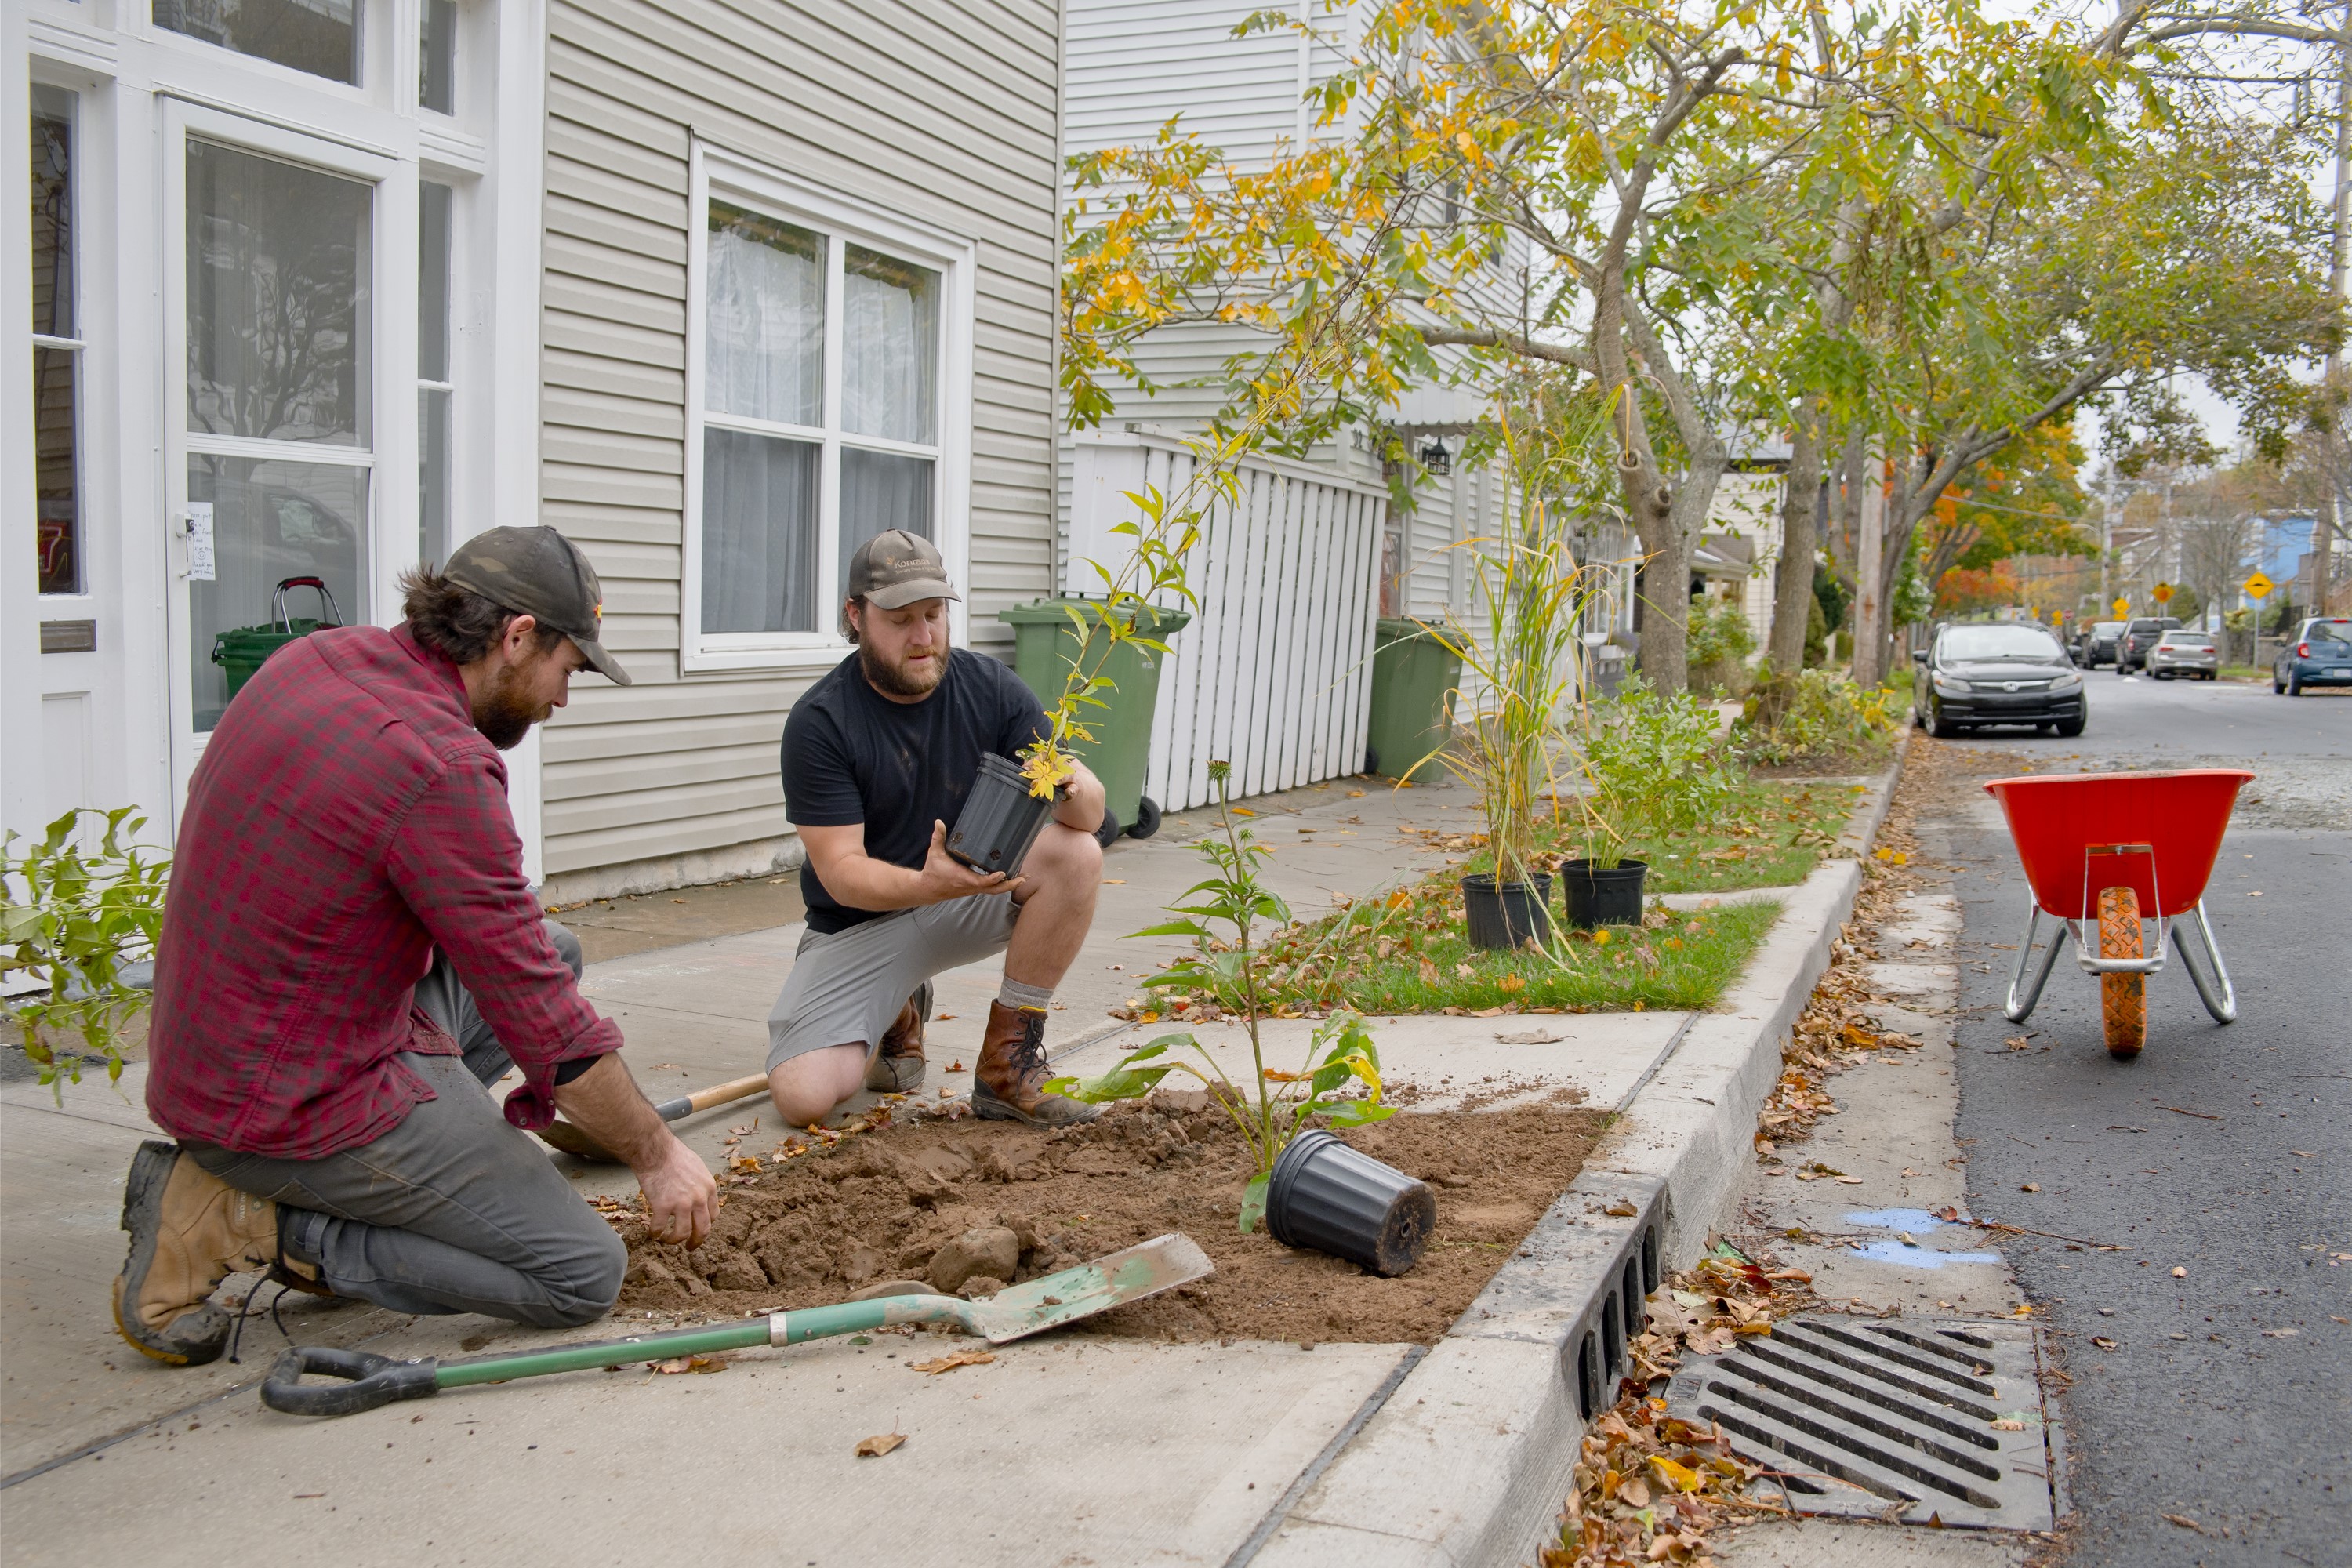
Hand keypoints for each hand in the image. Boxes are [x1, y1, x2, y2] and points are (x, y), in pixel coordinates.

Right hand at [634, 1132, 716, 1248]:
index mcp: (709, 1188)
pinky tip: (652, 1233)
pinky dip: (655, 1234)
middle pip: (703, 1229)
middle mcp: (699, 1199)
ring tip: (667, 1240)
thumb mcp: (698, 1168)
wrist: (656, 1151)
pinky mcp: (662, 1207)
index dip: (706, 1225)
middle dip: (697, 1242)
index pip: (714, 1215)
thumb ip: (700, 1185)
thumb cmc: (674, 1155)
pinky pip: (659, 1228)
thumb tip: (699, 1196)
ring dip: (675, 1241)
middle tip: (690, 1247)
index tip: (699, 1229)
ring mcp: (681, 1204)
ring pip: (683, 1234)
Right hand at [917, 819, 1018, 903]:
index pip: (980, 881)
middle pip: (994, 889)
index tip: (1003, 873)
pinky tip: (1012, 879)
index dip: (992, 879)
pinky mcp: (974, 889)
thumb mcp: (935, 853)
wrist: (928, 889)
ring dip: (1009, 886)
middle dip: (1009, 885)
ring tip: (1024, 878)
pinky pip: (991, 889)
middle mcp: (970, 886)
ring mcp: (973, 889)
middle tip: (1024, 878)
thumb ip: (938, 837)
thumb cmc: (933, 871)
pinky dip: (1002, 885)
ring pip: (994, 891)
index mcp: (962, 878)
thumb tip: (938, 822)